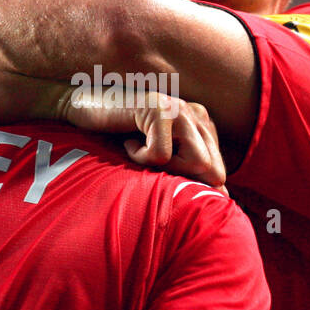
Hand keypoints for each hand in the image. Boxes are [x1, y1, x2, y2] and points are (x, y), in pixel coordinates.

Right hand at [59, 88, 225, 188]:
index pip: (219, 171)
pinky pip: (161, 156)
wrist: (85, 108)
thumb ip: (190, 172)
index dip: (193, 185)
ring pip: (195, 163)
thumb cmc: (119, 137)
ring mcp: (180, 109)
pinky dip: (139, 157)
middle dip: (181, 178)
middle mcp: (198, 114)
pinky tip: (127, 140)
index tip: (161, 177)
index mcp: (203, 125)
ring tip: (141, 152)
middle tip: (151, 164)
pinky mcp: (159, 109)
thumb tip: (224, 200)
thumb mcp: (161, 157)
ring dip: (163, 168)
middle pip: (212, 170)